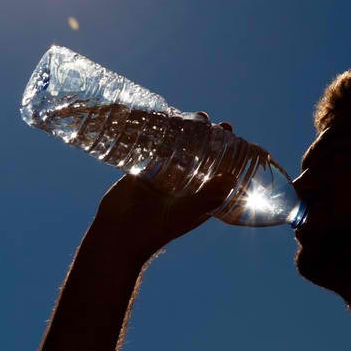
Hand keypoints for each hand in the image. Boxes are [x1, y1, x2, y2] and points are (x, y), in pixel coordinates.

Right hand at [89, 113, 237, 261]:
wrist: (118, 236)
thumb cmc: (155, 231)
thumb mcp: (185, 213)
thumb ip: (207, 198)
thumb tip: (232, 178)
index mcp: (200, 195)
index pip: (218, 168)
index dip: (226, 150)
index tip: (229, 131)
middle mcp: (184, 183)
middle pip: (199, 153)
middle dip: (205, 135)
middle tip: (206, 119)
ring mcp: (163, 175)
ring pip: (177, 147)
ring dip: (183, 130)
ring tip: (187, 115)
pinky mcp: (143, 170)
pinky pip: (153, 148)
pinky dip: (159, 134)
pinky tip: (161, 118)